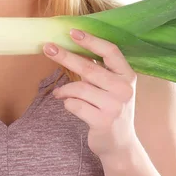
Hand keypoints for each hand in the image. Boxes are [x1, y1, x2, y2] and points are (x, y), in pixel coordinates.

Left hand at [44, 29, 138, 160]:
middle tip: (47, 48)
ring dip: (64, 89)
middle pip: (89, 68)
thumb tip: (73, 46)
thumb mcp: (113, 87)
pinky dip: (67, 103)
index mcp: (128, 76)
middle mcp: (124, 89)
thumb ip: (99, 69)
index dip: (91, 40)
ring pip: (79, 88)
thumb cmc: (112, 108)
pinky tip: (68, 104)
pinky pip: (75, 105)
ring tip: (58, 93)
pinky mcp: (102, 121)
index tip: (72, 31)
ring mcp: (114, 106)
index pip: (111, 51)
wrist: (120, 144)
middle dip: (65, 56)